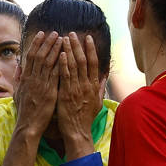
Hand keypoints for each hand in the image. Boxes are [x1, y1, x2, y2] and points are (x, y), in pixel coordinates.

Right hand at [13, 31, 61, 135]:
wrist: (28, 125)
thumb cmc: (24, 111)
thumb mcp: (17, 93)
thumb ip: (18, 78)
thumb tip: (19, 66)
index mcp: (25, 78)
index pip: (30, 56)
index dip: (37, 43)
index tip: (42, 33)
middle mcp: (32, 79)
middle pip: (40, 55)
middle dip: (47, 42)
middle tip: (55, 32)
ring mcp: (41, 85)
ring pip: (48, 62)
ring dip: (55, 49)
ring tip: (62, 39)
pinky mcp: (50, 92)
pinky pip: (56, 74)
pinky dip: (60, 63)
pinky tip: (66, 55)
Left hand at [57, 33, 105, 160]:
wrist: (78, 132)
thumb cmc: (85, 117)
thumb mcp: (97, 101)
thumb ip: (101, 86)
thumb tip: (105, 74)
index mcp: (93, 85)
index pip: (93, 63)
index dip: (90, 49)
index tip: (87, 38)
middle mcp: (86, 85)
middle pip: (83, 60)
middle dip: (78, 45)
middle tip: (72, 33)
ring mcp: (76, 89)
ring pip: (73, 65)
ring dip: (69, 51)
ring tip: (64, 38)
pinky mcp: (66, 94)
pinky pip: (65, 76)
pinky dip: (63, 64)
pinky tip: (60, 54)